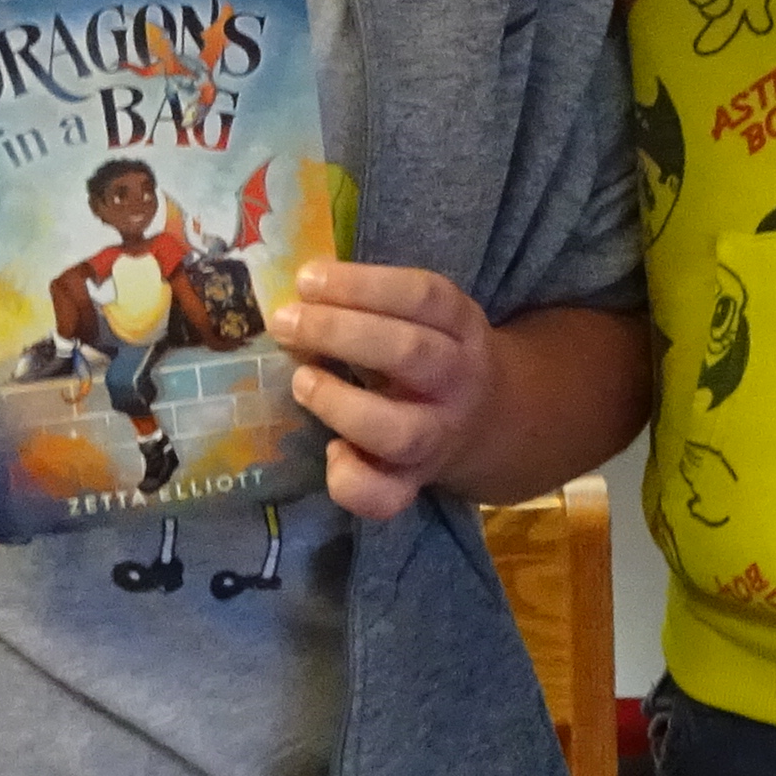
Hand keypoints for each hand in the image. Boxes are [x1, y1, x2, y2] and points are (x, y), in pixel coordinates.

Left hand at [272, 258, 499, 522]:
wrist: (489, 421)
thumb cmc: (431, 352)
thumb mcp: (424, 316)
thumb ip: (373, 304)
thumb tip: (298, 291)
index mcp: (461, 326)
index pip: (423, 297)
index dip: (362, 285)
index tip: (307, 279)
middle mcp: (457, 380)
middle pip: (409, 354)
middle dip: (338, 333)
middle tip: (285, 323)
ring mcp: (438, 437)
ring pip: (398, 431)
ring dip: (339, 403)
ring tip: (301, 381)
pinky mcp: (415, 483)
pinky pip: (385, 496)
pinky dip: (350, 479)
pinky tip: (331, 452)